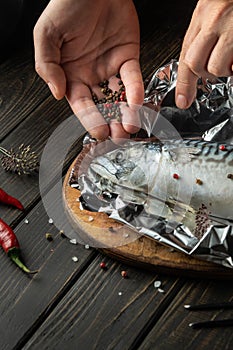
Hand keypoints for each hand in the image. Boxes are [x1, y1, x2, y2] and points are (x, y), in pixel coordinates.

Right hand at [34, 0, 143, 139]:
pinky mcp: (128, 58)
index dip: (90, 120)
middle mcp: (91, 76)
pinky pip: (133, 78)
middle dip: (110, 123)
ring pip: (120, 97)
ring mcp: (110, 68)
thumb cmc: (67, 6)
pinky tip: (136, 102)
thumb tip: (57, 94)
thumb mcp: (46, 35)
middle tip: (118, 137)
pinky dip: (136, 91)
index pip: (81, 105)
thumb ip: (47, 65)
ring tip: (130, 128)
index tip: (99, 133)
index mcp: (70, 75)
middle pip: (102, 106)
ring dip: (126, 114)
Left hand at [176, 0, 232, 108]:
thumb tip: (198, 64)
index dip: (183, 82)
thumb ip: (205, 32)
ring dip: (225, 70)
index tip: (183, 99)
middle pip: (195, 64)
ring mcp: (232, 28)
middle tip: (218, 69)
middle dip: (204, 74)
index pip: (185, 53)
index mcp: (203, 12)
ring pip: (216, 68)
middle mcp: (215, 19)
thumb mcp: (215, 8)